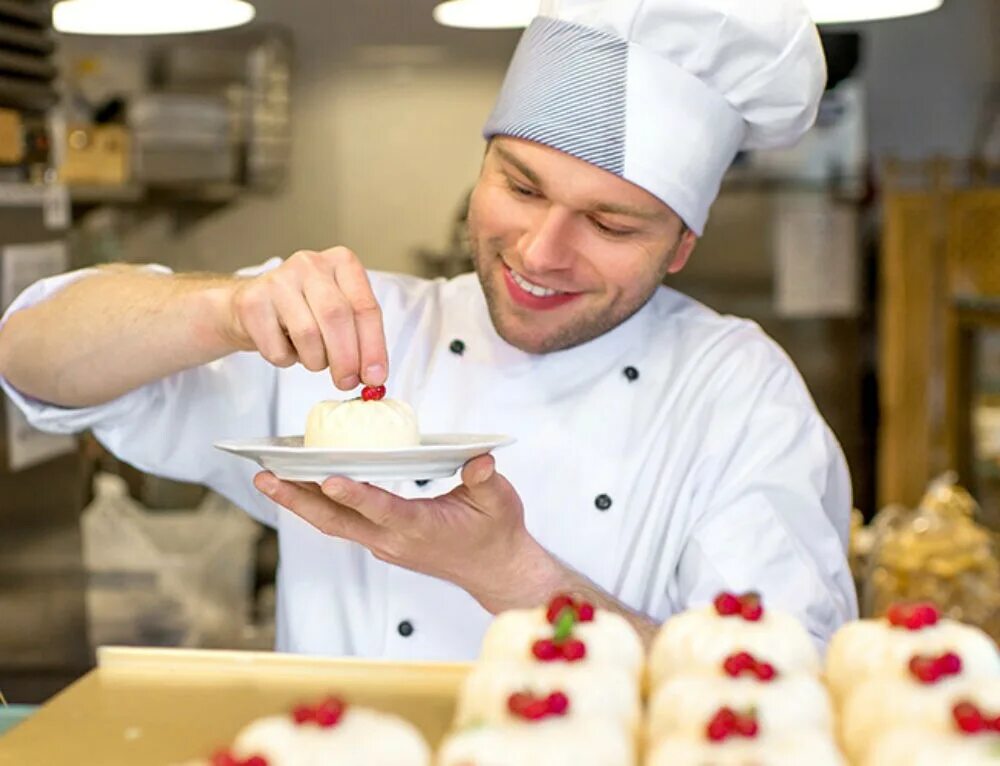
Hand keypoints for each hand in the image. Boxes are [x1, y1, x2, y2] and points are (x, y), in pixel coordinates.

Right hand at [220, 247, 386, 389]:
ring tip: (313, 357)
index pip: (365, 307)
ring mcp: (278, 279)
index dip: (373, 347)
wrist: (254, 306)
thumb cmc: (305, 311)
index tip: (375, 376)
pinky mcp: (252, 302)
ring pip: (308, 334)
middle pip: (337, 317)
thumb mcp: (340, 314)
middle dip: (346, 358)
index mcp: (341, 262)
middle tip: (347, 382)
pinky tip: (285, 346)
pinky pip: (278, 349)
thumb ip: (361, 340)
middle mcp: (310, 263)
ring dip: (315, 360)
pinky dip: (287, 360)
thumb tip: (375, 376)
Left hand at [253, 455, 561, 611]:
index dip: (355, 495)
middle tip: (265, 476)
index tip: (328, 478)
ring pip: (333, 522)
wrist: (495, 570)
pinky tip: (300, 486)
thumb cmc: (497, 532)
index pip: (382, 509)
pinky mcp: (381, 542)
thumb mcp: (500, 501)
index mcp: (419, 527)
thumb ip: (485, 480)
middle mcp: (393, 540)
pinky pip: (342, 523)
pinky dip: (317, 505)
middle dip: (299, 497)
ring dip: (298, 502)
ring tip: (267, 478)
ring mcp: (384, 544)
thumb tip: (480, 460)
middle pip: (337, 519)